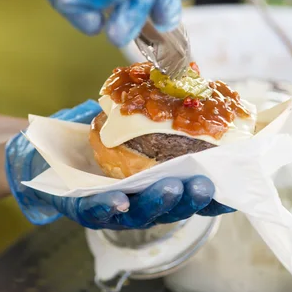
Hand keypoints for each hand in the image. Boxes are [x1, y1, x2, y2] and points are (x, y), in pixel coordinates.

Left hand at [5, 100, 232, 228]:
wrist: (53, 152)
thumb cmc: (102, 137)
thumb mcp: (133, 120)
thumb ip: (158, 107)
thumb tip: (187, 78)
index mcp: (161, 183)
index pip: (193, 192)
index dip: (216, 196)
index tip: (238, 191)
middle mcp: (144, 201)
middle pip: (174, 207)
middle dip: (191, 197)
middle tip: (205, 184)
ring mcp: (115, 209)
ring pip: (141, 213)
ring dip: (158, 201)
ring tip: (171, 186)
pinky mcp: (84, 209)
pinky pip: (97, 212)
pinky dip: (109, 207)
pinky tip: (120, 198)